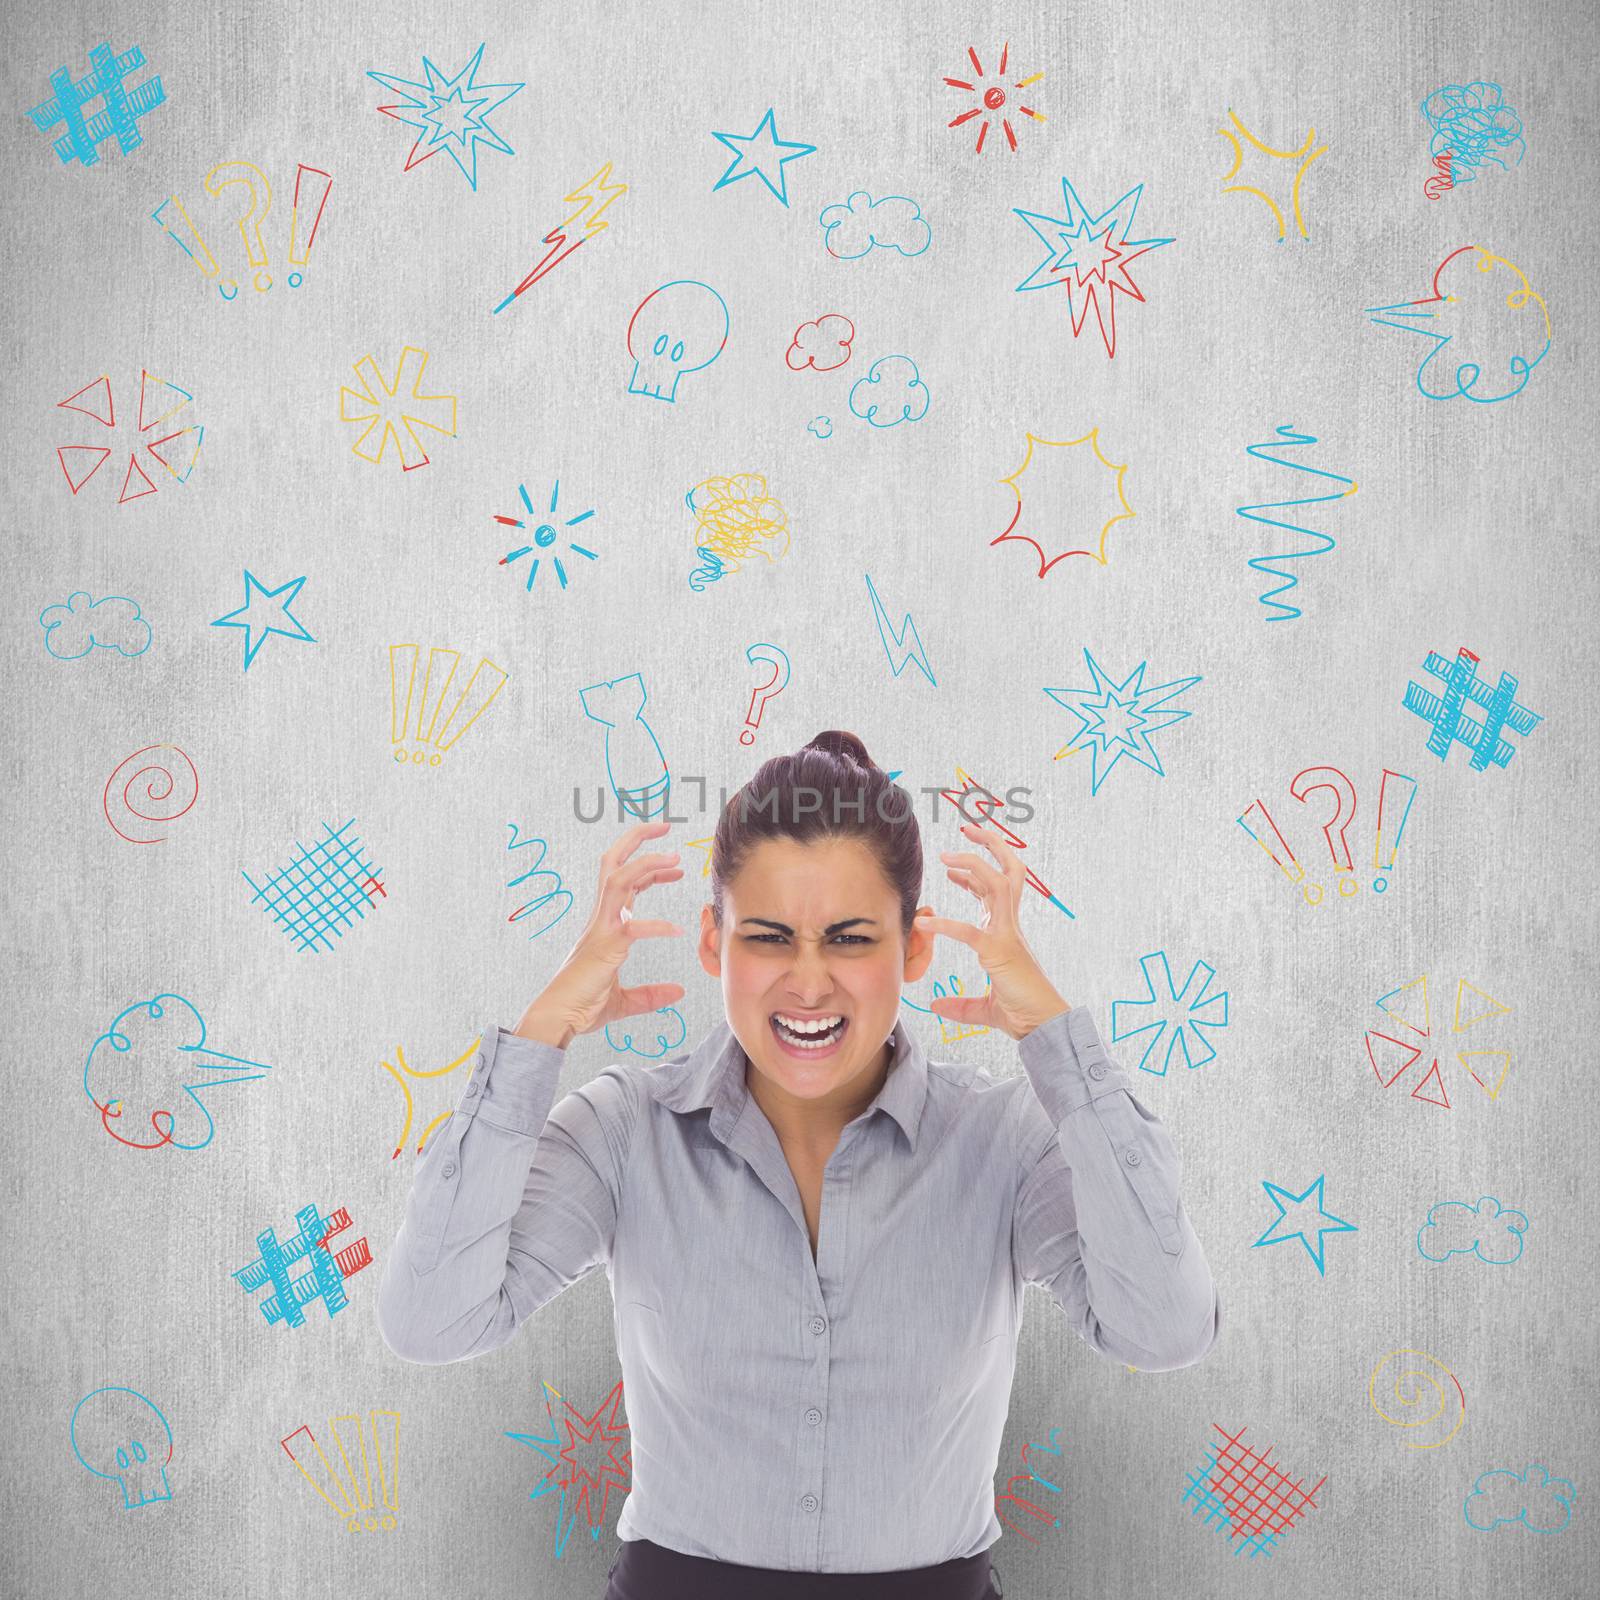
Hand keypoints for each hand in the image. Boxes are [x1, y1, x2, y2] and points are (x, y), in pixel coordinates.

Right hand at [515, 820, 685, 1046]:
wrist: (559, 1020)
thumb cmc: (583, 1006)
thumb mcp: (625, 1001)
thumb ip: (650, 995)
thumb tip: (677, 993)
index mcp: (604, 924)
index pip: (624, 881)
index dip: (648, 866)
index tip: (674, 862)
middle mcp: (600, 919)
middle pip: (613, 863)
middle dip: (636, 840)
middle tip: (664, 826)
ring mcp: (600, 929)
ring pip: (618, 880)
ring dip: (646, 864)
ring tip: (675, 858)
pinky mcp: (604, 946)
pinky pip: (632, 926)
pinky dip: (656, 925)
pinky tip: (676, 931)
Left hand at [915, 821, 1071, 1040]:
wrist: (1042, 1028)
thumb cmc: (1020, 1014)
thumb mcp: (983, 1008)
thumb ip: (960, 1005)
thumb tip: (936, 1006)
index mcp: (1007, 932)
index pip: (996, 890)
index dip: (974, 874)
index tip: (951, 867)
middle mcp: (1010, 926)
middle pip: (1009, 871)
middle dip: (991, 846)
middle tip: (968, 828)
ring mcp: (1008, 935)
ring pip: (998, 883)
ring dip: (974, 863)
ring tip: (946, 855)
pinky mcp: (1001, 952)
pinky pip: (972, 930)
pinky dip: (946, 924)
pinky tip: (924, 924)